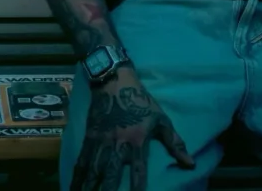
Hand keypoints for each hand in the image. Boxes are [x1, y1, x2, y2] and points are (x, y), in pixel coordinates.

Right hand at [71, 66, 193, 190]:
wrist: (115, 81)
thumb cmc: (140, 101)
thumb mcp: (160, 119)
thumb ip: (174, 143)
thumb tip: (190, 163)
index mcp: (137, 140)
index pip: (139, 170)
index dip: (138, 187)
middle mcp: (118, 144)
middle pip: (112, 174)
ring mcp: (101, 141)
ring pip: (93, 170)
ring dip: (89, 186)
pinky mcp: (89, 138)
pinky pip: (81, 160)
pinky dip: (76, 176)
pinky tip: (71, 187)